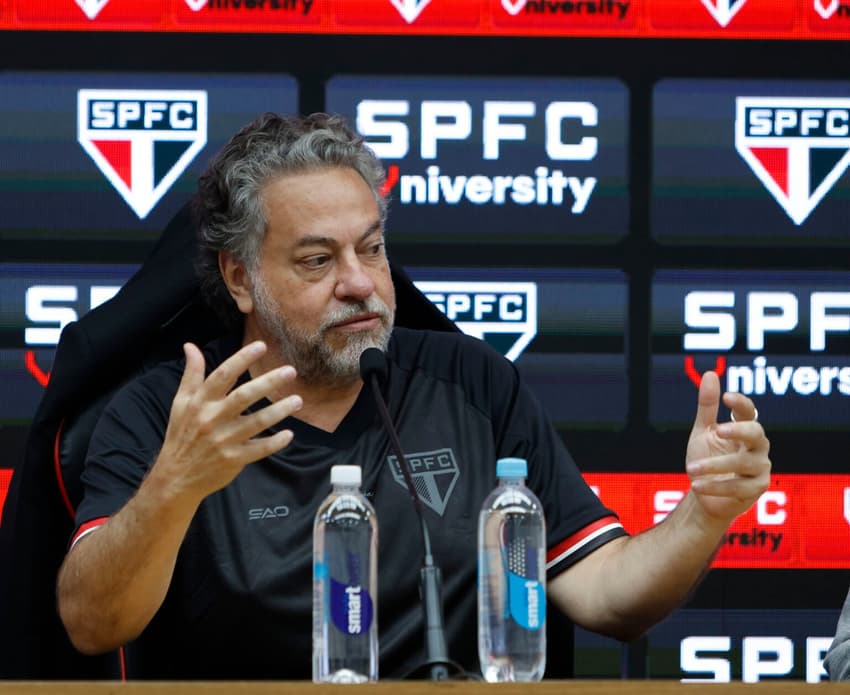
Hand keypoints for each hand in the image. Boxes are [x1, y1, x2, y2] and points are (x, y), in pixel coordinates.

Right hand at [153, 341, 301, 501]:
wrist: (175, 477)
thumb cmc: (182, 434)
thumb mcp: (181, 402)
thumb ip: (191, 373)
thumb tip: (190, 345)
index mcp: (200, 402)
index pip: (222, 375)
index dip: (242, 359)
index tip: (261, 346)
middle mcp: (212, 419)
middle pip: (244, 396)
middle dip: (268, 382)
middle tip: (290, 371)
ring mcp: (224, 440)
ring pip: (256, 422)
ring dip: (279, 411)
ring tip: (297, 400)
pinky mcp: (234, 459)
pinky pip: (259, 449)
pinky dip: (274, 442)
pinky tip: (289, 434)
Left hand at [685, 370, 770, 525]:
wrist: (704, 494)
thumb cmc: (707, 458)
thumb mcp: (703, 431)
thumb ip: (707, 406)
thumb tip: (710, 374)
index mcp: (744, 429)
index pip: (749, 412)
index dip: (741, 403)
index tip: (726, 396)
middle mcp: (757, 447)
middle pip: (756, 433)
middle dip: (738, 430)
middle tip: (718, 430)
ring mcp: (760, 468)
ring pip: (743, 463)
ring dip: (715, 465)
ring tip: (690, 468)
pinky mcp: (757, 489)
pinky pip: (738, 487)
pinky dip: (715, 486)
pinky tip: (696, 485)